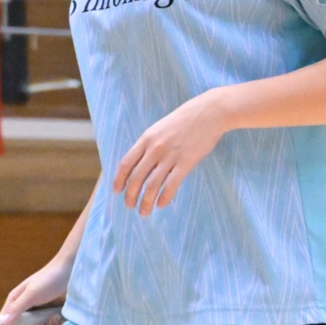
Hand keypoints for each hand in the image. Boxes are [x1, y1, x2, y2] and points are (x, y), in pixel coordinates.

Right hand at [0, 261, 69, 324]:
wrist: (73, 273)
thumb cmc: (50, 278)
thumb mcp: (32, 293)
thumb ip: (17, 308)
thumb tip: (3, 324)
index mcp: (15, 304)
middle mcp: (25, 312)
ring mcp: (39, 317)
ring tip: (54, 317)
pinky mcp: (52, 319)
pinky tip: (60, 317)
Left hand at [111, 90, 230, 215]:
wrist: (209, 112)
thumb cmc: (185, 119)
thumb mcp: (160, 127)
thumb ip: (149, 144)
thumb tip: (140, 162)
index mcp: (146, 139)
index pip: (126, 163)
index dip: (119, 180)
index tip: (116, 191)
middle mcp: (155, 149)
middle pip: (136, 178)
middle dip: (130, 195)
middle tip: (129, 206)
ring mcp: (170, 156)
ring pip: (152, 185)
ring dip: (145, 202)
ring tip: (144, 212)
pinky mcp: (186, 163)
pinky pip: (171, 185)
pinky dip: (164, 197)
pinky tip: (161, 205)